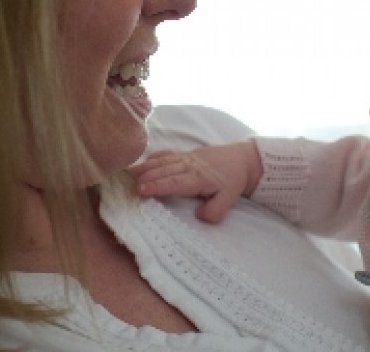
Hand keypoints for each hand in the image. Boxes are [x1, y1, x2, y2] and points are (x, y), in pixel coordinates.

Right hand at [132, 142, 261, 222]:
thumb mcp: (229, 199)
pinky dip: (153, 157)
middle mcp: (189, 166)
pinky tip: (143, 162)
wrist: (241, 159)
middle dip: (144, 178)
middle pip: (162, 171)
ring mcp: (186, 158)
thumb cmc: (232, 180)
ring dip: (144, 167)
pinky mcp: (185, 154)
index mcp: (198, 178)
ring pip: (162, 161)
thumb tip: (198, 216)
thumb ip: (215, 211)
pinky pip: (166, 154)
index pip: (174, 182)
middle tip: (127, 186)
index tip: (141, 190)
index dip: (157, 186)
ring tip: (127, 174)